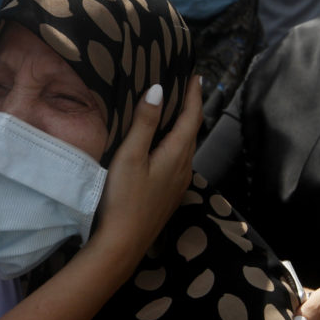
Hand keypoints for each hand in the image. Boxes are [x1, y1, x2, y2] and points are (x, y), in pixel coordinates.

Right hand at [93, 77, 202, 259]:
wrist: (124, 244)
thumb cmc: (124, 198)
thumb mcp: (131, 156)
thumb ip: (145, 123)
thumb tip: (159, 89)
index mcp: (177, 154)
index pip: (192, 117)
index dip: (194, 95)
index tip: (196, 75)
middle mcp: (184, 168)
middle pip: (192, 132)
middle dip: (191, 108)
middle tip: (186, 87)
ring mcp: (178, 184)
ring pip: (187, 147)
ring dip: (185, 127)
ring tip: (176, 111)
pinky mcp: (169, 195)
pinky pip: (180, 161)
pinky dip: (177, 144)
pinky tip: (166, 147)